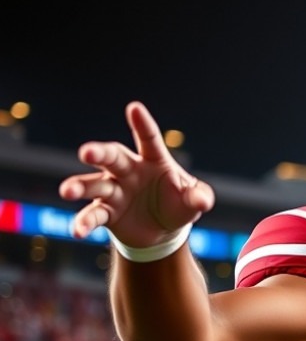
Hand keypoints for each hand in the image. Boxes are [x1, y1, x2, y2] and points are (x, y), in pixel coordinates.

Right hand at [59, 101, 213, 246]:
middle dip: (99, 153)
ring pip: (94, 184)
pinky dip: (84, 222)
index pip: (148, 139)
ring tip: (67, 191)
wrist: (163, 232)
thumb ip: (199, 197)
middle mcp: (129, 171)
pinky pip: (93, 215)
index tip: (134, 108)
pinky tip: (78, 231)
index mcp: (154, 160)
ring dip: (80, 186)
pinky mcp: (107, 212)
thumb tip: (203, 200)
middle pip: (112, 157)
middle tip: (86, 152)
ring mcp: (115, 190)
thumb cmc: (178, 206)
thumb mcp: (193, 201)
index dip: (142, 124)